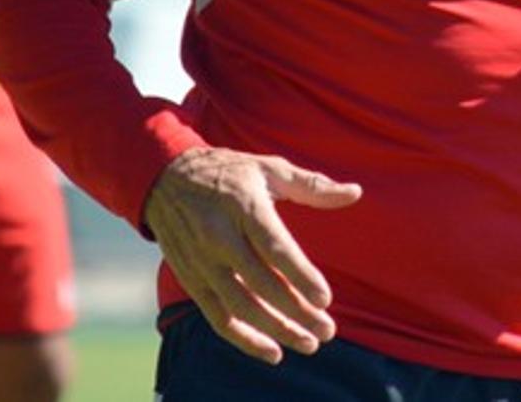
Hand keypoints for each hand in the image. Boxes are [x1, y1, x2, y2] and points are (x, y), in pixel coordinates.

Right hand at [144, 147, 361, 362]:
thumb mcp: (270, 168)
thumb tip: (355, 193)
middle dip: (296, 311)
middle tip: (327, 330)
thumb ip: (313, 186)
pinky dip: (243, 339)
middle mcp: (219, 235)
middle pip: (261, 283)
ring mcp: (202, 261)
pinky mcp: (191, 279)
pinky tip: (272, 352)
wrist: (165, 178)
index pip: (274, 247)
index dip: (300, 275)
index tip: (325, 298)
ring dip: (275, 330)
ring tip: (308, 343)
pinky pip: (217, 316)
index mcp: (244, 205)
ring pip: (240, 306)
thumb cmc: (229, 172)